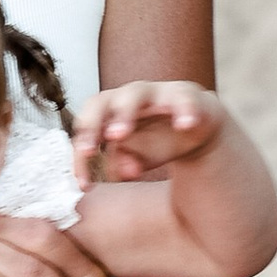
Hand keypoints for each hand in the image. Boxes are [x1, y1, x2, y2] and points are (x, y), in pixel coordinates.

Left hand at [77, 79, 224, 179]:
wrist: (195, 130)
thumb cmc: (158, 140)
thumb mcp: (137, 158)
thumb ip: (125, 164)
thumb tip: (126, 172)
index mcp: (110, 113)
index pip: (86, 128)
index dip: (80, 155)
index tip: (84, 184)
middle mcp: (128, 98)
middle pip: (101, 101)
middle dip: (91, 124)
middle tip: (89, 151)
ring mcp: (156, 93)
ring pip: (135, 93)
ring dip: (124, 113)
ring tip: (119, 135)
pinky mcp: (185, 95)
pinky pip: (183, 99)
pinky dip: (183, 110)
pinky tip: (184, 125)